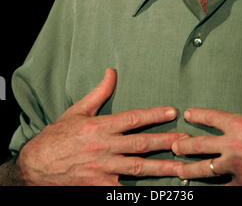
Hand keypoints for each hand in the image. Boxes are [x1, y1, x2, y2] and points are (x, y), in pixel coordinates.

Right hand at [17, 68, 186, 185]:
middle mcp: (104, 147)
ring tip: (182, 167)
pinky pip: (123, 188)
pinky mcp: (98, 186)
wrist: (36, 165)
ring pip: (138, 168)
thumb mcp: (77, 110)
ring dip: (161, 168)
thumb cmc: (58, 136)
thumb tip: (112, 71)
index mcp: (99, 126)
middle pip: (141, 144)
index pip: (133, 118)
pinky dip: (139, 189)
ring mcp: (102, 169)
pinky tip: (156, 188)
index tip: (172, 111)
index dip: (154, 114)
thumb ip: (99, 92)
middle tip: (186, 141)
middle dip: (166, 142)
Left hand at [172, 65, 241, 185]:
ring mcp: (237, 167)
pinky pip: (225, 188)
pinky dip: (214, 189)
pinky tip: (206, 190)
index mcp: (240, 125)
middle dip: (184, 145)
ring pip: (206, 170)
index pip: (212, 117)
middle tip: (174, 145)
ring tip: (180, 171)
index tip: (188, 114)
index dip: (198, 115)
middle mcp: (233, 146)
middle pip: (200, 145)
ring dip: (190, 170)